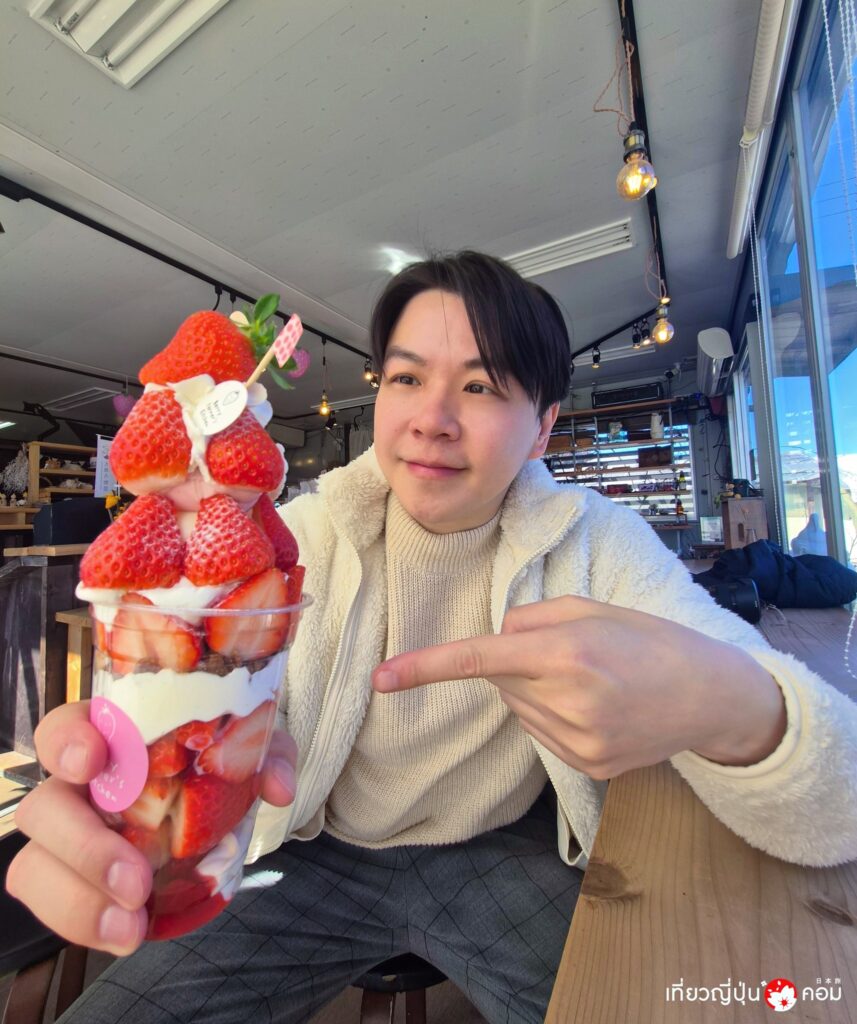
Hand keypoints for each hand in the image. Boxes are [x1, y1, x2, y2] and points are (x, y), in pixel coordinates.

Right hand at [6, 701, 297, 955]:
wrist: (212, 818)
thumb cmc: (214, 768)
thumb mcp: (247, 751)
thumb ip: (264, 755)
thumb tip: (278, 786)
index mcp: (109, 740)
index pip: (62, 728)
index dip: (66, 742)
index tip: (94, 762)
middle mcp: (78, 789)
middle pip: (43, 808)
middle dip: (81, 846)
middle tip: (134, 879)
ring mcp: (70, 840)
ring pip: (33, 867)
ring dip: (78, 901)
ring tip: (130, 923)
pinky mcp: (77, 885)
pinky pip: (57, 908)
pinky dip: (88, 925)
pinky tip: (127, 933)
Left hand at [373, 596, 786, 779]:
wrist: (711, 697)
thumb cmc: (652, 640)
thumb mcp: (594, 608)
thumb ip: (535, 617)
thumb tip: (500, 636)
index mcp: (567, 654)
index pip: (480, 658)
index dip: (425, 667)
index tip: (381, 678)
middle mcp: (567, 702)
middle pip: (502, 679)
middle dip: (521, 661)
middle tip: (575, 654)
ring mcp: (578, 742)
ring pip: (519, 708)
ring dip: (537, 690)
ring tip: (593, 681)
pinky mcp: (587, 767)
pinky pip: (542, 734)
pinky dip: (556, 716)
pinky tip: (598, 708)